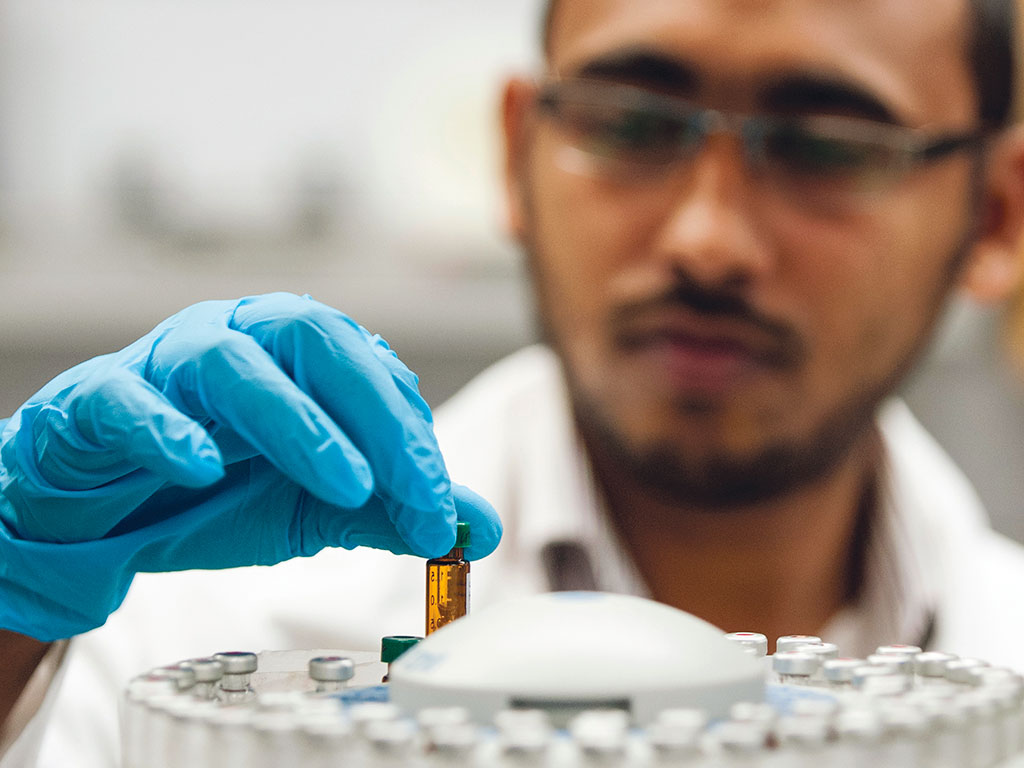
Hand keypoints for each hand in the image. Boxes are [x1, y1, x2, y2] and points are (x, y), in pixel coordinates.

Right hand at [0, 293, 500, 640]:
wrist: (102, 514)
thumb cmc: (214, 494)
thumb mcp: (314, 509)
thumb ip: (391, 512)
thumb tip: (479, 529)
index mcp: (298, 356)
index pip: (372, 375)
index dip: (414, 440)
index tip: (441, 511)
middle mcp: (240, 339)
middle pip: (316, 338)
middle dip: (377, 415)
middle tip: (415, 491)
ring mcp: (167, 363)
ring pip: (232, 360)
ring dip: (298, 421)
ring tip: (347, 485)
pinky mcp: (99, 399)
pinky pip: (130, 400)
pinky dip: (170, 430)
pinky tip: (205, 471)